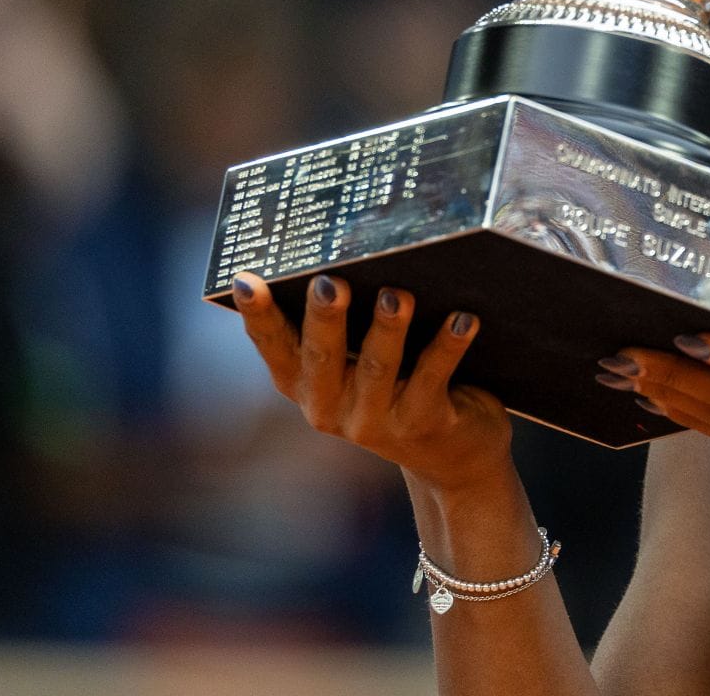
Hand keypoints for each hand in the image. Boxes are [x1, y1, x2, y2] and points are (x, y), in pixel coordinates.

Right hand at [231, 271, 513, 495]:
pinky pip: (432, 380)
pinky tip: (463, 319)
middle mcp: (330, 407)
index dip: (258, 315)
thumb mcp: (360, 363)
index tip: (246, 280)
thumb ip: (346, 324)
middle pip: (323, 358)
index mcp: (304, 384)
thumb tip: (355, 252)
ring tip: (397, 295)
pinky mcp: (423, 425)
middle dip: (325, 319)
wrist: (452, 457)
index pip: (275, 346)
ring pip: (378, 369)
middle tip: (330, 282)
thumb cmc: (399, 385)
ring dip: (388, 330)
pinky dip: (447, 346)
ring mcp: (375, 422)